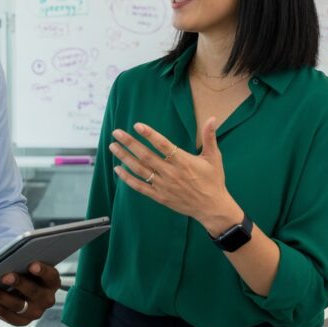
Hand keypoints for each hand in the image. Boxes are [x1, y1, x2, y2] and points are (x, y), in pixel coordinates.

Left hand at [0, 261, 59, 325]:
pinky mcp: (22, 321)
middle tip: (4, 276)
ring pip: (17, 305)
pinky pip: (7, 315)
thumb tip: (11, 257)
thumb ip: (24, 260)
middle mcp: (47, 299)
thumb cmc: (25, 271)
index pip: (50, 275)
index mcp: (52, 282)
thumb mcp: (28, 264)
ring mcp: (35, 312)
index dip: (42, 271)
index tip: (32, 265)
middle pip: (33, 292)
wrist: (22, 290)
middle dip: (18, 284)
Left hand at [110, 119, 242, 234]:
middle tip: (116, 133)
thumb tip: (212, 118)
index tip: (137, 125)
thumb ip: (210, 137)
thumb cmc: (213, 181)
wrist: (212, 208)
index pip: (163, 145)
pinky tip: (117, 169)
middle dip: (130, 143)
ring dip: (125, 158)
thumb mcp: (214, 157)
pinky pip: (140, 187)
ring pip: (140, 170)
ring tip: (113, 146)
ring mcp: (163, 185)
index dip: (149, 135)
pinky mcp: (159, 196)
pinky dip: (128, 178)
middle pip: (146, 156)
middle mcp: (171, 173)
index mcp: (183, 162)